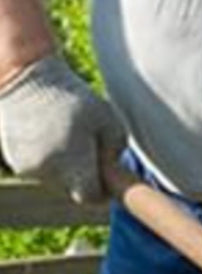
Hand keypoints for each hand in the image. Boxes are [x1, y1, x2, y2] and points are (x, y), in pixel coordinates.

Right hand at [0, 54, 126, 203]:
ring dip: (63, 165)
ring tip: (64, 134)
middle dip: (83, 174)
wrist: (23, 75)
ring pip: (54, 178)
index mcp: (74, 168)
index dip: (102, 190)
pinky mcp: (13, 158)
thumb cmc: (71, 96)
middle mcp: (49, 172)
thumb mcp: (109, 120)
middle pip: (72, 188)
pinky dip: (45, 157)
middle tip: (86, 147)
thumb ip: (117, 150)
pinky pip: (37, 167)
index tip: (106, 177)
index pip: (91, 197)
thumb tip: (112, 168)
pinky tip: (47, 133)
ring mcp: (28, 166)